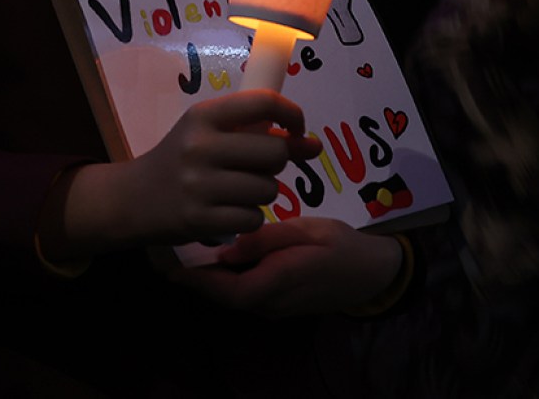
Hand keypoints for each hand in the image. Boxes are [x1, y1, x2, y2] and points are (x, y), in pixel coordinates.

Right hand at [42, 90, 316, 261]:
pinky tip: (227, 212)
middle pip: (274, 152)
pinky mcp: (200, 219)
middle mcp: (200, 146)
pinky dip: (248, 217)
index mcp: (202, 116)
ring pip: (267, 189)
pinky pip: (253, 218)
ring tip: (236, 191)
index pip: (264, 103)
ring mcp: (199, 185)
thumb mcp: (209, 134)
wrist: (133, 199)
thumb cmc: (180, 160)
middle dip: (277, 163)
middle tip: (257, 167)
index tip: (295, 130)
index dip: (292, 115)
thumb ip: (259, 133)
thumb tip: (314, 145)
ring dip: (261, 193)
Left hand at [170, 217, 403, 317]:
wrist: (373, 272)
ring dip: (206, 277)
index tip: (167, 260)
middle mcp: (268, 302)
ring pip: (230, 294)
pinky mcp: (278, 301)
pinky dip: (224, 277)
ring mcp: (273, 306)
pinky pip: (243, 291)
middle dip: (193, 275)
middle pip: (221, 294)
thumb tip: (225, 251)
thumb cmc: (340, 246)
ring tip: (183, 250)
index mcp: (274, 284)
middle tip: (165, 251)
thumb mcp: (306, 231)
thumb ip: (265, 240)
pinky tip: (214, 255)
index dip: (194, 277)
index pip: (224, 288)